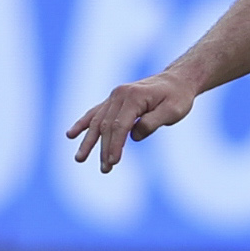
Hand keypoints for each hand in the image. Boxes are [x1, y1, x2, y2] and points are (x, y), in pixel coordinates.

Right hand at [68, 73, 196, 172]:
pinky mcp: (114, 100)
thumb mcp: (173, 111)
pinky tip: (71, 135)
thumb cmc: (178, 97)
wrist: (177, 81)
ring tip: (80, 159)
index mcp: (133, 97)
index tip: (113, 162)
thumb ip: (153, 122)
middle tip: (105, 169)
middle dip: (104, 149)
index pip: (119, 125)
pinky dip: (83, 124)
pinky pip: (95, 112)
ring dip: (89, 141)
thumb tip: (134, 136)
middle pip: (106, 126)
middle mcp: (119, 95)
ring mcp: (114, 96)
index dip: (115, 145)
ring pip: (97, 121)